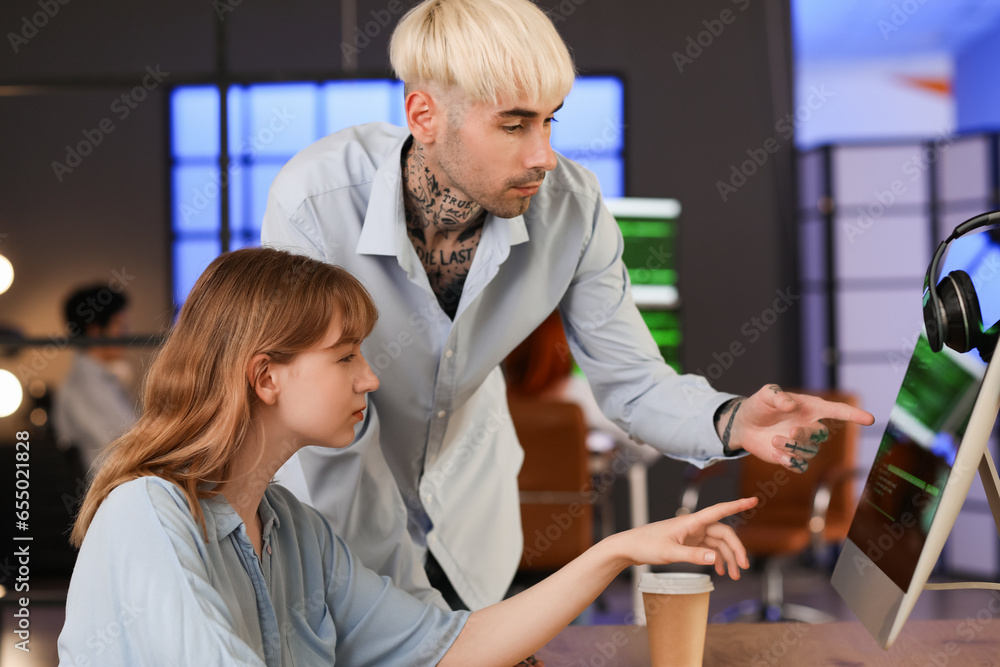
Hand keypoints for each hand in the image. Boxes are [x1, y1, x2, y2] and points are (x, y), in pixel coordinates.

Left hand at [619, 497, 757, 578]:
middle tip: (742, 568)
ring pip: (718, 543)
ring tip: (733, 575)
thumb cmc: (646, 545)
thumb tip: (715, 557)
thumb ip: (692, 555)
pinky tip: (720, 570)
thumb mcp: (669, 552)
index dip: (737, 505)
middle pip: (723, 533)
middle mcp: (694, 525)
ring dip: (728, 557)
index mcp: (690, 521)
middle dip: (736, 549)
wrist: (629, 547)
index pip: (719, 511)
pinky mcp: (688, 542)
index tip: (753, 500)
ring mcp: (692, 534)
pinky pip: (709, 549)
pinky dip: (716, 558)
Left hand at [716, 385, 874, 472]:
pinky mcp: (792, 457)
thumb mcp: (765, 395)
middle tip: (790, 431)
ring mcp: (803, 443)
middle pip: (821, 435)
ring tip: (773, 439)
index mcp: (811, 408)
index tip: (869, 420)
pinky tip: (776, 455)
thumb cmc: (759, 405)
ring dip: (792, 447)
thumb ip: (776, 395)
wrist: (745, 424)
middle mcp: (811, 426)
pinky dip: (790, 462)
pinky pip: (800, 466)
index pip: (838, 411)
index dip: (853, 415)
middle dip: (807, 435)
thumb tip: (790, 405)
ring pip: (810, 452)